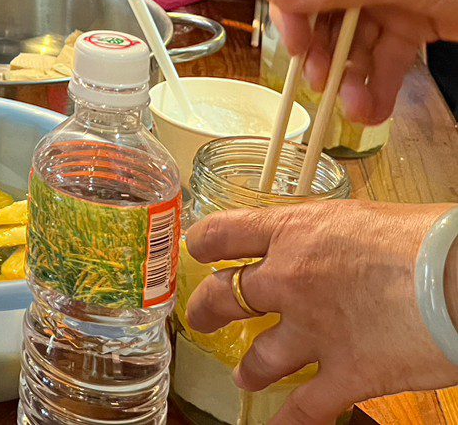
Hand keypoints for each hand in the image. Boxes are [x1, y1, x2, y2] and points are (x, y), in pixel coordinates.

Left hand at [185, 200, 457, 423]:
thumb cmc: (427, 239)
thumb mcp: (362, 219)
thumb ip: (332, 236)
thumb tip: (336, 244)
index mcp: (294, 231)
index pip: (223, 233)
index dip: (203, 244)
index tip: (197, 251)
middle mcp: (290, 281)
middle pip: (225, 296)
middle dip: (209, 310)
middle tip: (203, 317)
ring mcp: (313, 331)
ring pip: (260, 357)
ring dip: (250, 370)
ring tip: (245, 377)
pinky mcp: (345, 375)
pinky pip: (305, 408)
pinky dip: (288, 423)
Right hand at [265, 0, 457, 121]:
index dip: (292, 10)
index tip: (299, 46)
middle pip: (321, 13)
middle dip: (322, 52)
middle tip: (323, 84)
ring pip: (352, 43)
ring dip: (350, 78)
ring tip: (355, 110)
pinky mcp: (410, 27)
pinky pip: (384, 58)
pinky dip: (378, 85)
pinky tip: (373, 110)